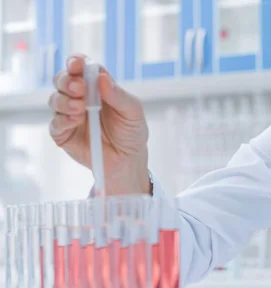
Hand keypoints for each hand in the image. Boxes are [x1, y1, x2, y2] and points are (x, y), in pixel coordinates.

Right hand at [48, 54, 150, 195]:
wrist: (128, 161)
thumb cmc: (131, 133)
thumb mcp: (133, 113)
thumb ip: (119, 95)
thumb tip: (102, 78)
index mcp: (96, 87)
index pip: (81, 68)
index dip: (76, 62)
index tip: (77, 64)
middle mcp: (80, 97)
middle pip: (63, 80)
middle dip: (67, 80)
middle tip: (79, 88)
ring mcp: (70, 115)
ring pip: (55, 99)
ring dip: (65, 100)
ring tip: (80, 108)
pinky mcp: (63, 133)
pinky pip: (55, 123)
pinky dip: (63, 120)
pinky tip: (75, 120)